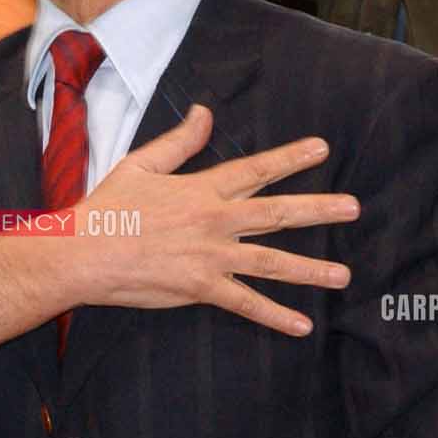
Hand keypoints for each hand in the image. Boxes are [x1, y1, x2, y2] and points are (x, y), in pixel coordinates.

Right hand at [61, 104, 352, 335]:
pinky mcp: (200, 288)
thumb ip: (180, 142)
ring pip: (271, 262)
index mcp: (202, 189)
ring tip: (343, 275)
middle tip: (353, 208)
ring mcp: (211, 256)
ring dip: (310, 269)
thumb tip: (205, 112)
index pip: (255, 169)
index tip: (321, 149)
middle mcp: (215, 221)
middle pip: (277, 213)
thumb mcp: (142, 164)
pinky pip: (246, 303)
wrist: (83, 253)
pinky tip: (302, 325)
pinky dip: (274, 316)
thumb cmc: (108, 208)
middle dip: (319, 210)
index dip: (290, 158)